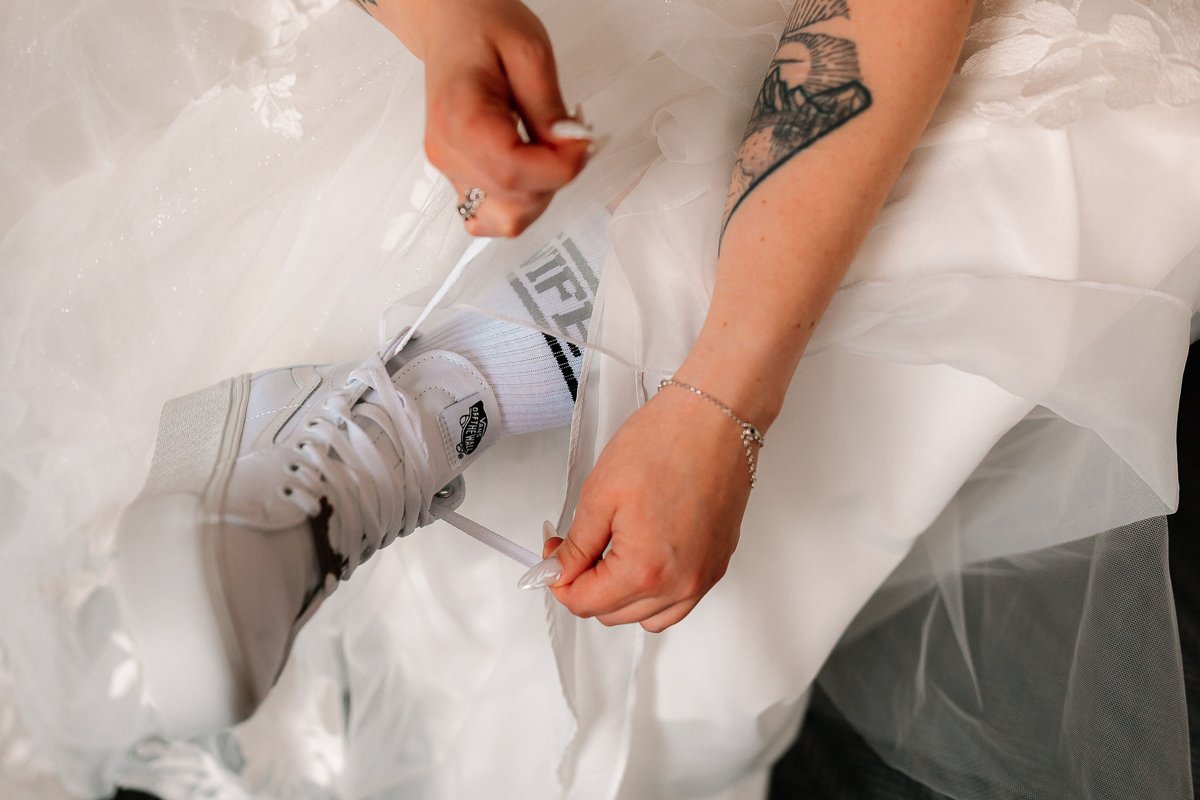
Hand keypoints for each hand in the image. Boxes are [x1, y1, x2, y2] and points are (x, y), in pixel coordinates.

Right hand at [417, 0, 590, 236]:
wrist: (450, 21)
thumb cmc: (481, 25)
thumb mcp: (529, 50)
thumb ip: (549, 107)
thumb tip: (570, 147)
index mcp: (460, 120)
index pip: (515, 174)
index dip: (562, 167)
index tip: (583, 141)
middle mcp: (449, 153)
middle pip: (515, 202)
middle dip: (556, 177)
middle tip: (569, 137)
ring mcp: (450, 170)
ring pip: (507, 219)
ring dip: (541, 194)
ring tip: (548, 151)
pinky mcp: (459, 176)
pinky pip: (493, 215)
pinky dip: (521, 203)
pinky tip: (532, 170)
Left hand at [543, 387, 754, 631]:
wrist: (716, 419)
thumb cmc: (667, 444)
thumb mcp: (600, 494)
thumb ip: (575, 546)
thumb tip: (557, 571)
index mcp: (646, 571)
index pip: (585, 603)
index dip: (558, 579)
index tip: (553, 554)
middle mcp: (680, 584)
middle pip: (613, 614)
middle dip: (586, 585)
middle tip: (576, 546)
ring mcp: (703, 578)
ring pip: (646, 616)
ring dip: (620, 595)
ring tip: (610, 552)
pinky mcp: (717, 565)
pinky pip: (677, 602)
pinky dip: (654, 593)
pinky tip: (641, 559)